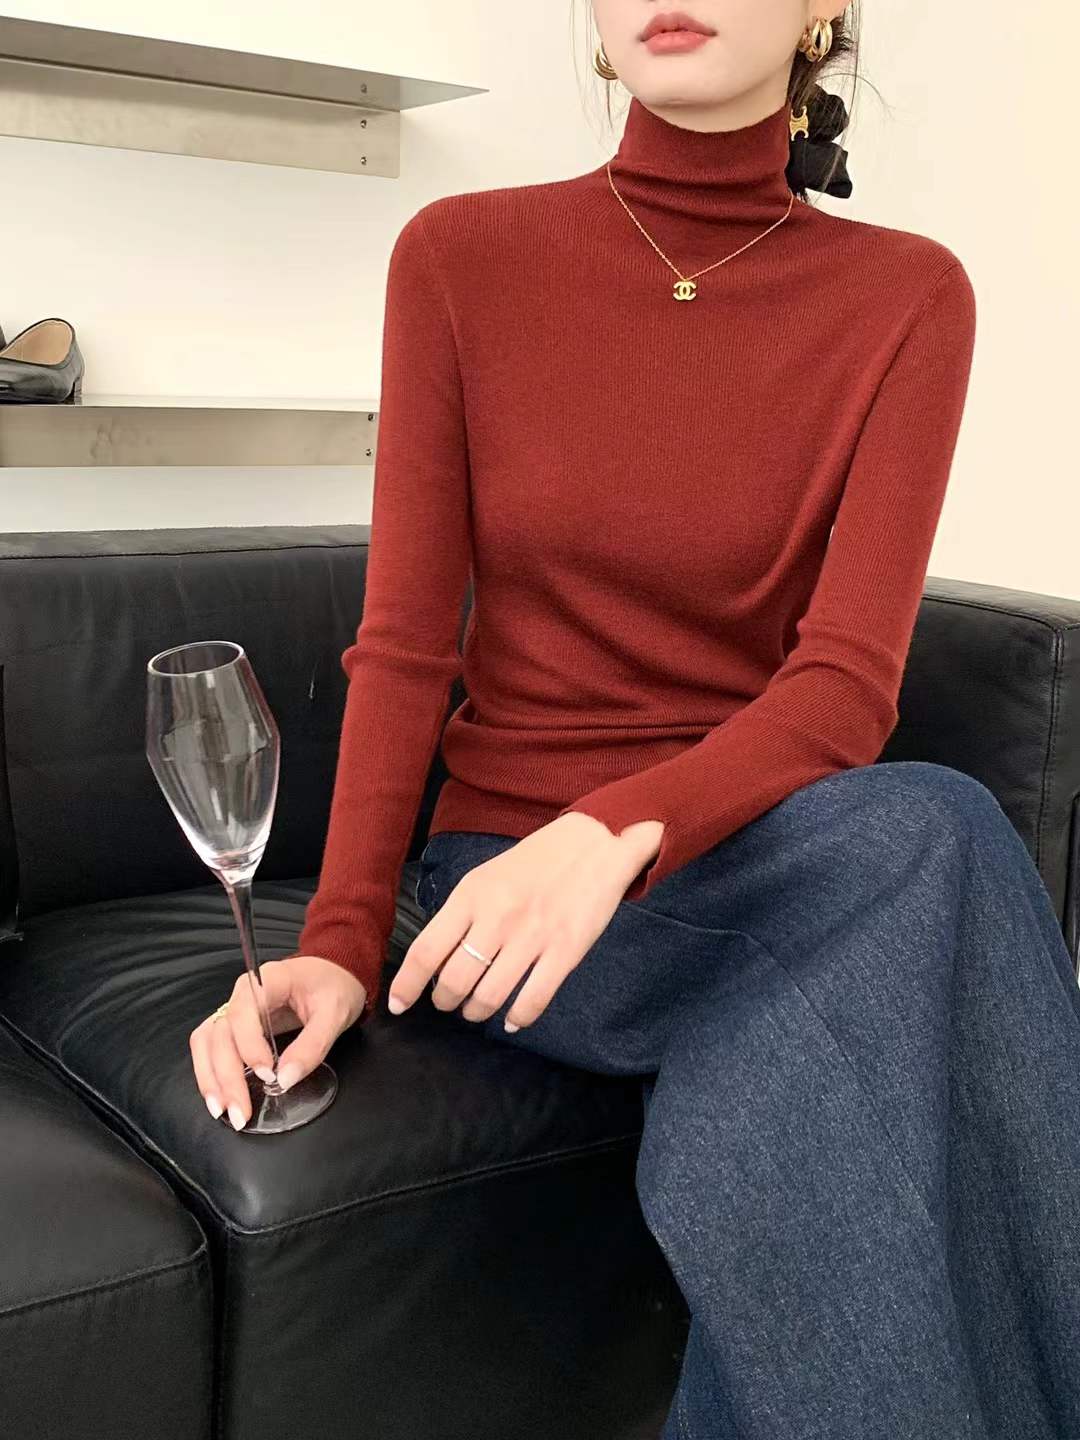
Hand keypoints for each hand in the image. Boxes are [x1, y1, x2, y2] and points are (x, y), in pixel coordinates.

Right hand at [189, 955, 366, 1128]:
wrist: (337, 973)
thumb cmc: (335, 986)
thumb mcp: (334, 1013)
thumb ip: (312, 1045)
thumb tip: (286, 1080)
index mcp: (265, 981)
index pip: (241, 1014)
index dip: (249, 1047)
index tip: (268, 1074)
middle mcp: (242, 994)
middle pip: (219, 1034)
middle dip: (226, 1076)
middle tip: (241, 1112)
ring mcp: (235, 1011)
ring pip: (206, 1043)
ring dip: (210, 1078)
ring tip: (222, 1111)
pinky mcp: (236, 1028)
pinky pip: (211, 1048)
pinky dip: (211, 1074)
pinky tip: (220, 1098)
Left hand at [388, 813, 662, 1030]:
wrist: (594, 844)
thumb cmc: (536, 862)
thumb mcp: (487, 877)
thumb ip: (462, 914)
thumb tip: (437, 959)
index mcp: (472, 895)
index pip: (426, 950)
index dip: (406, 984)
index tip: (398, 1004)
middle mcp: (498, 918)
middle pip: (454, 980)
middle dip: (445, 1001)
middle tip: (448, 1002)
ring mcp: (532, 937)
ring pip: (489, 996)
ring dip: (476, 1012)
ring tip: (476, 1010)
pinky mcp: (565, 951)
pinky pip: (532, 1001)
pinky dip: (517, 1018)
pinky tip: (512, 1019)